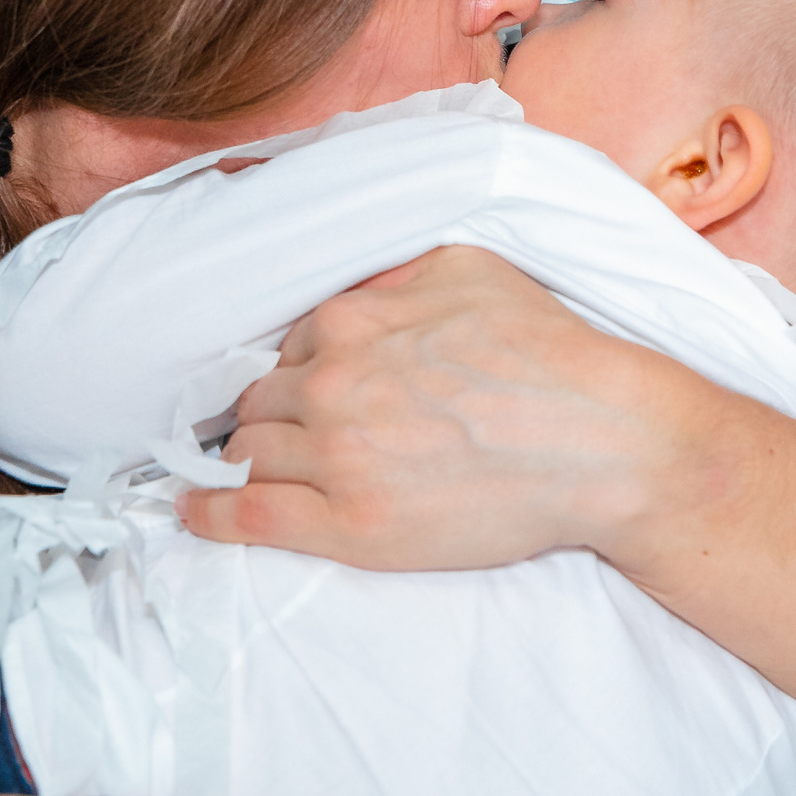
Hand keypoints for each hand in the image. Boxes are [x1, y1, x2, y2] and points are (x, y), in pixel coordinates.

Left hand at [177, 246, 698, 569]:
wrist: (603, 442)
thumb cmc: (551, 354)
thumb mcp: (471, 271)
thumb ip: (397, 274)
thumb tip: (358, 287)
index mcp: (354, 317)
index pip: (290, 346)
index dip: (298, 371)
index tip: (305, 392)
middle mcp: (334, 381)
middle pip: (262, 400)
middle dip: (271, 414)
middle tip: (288, 434)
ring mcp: (338, 455)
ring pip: (251, 451)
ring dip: (247, 458)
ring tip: (239, 471)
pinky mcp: (351, 523)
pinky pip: (249, 513)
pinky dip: (208, 511)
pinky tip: (192, 510)